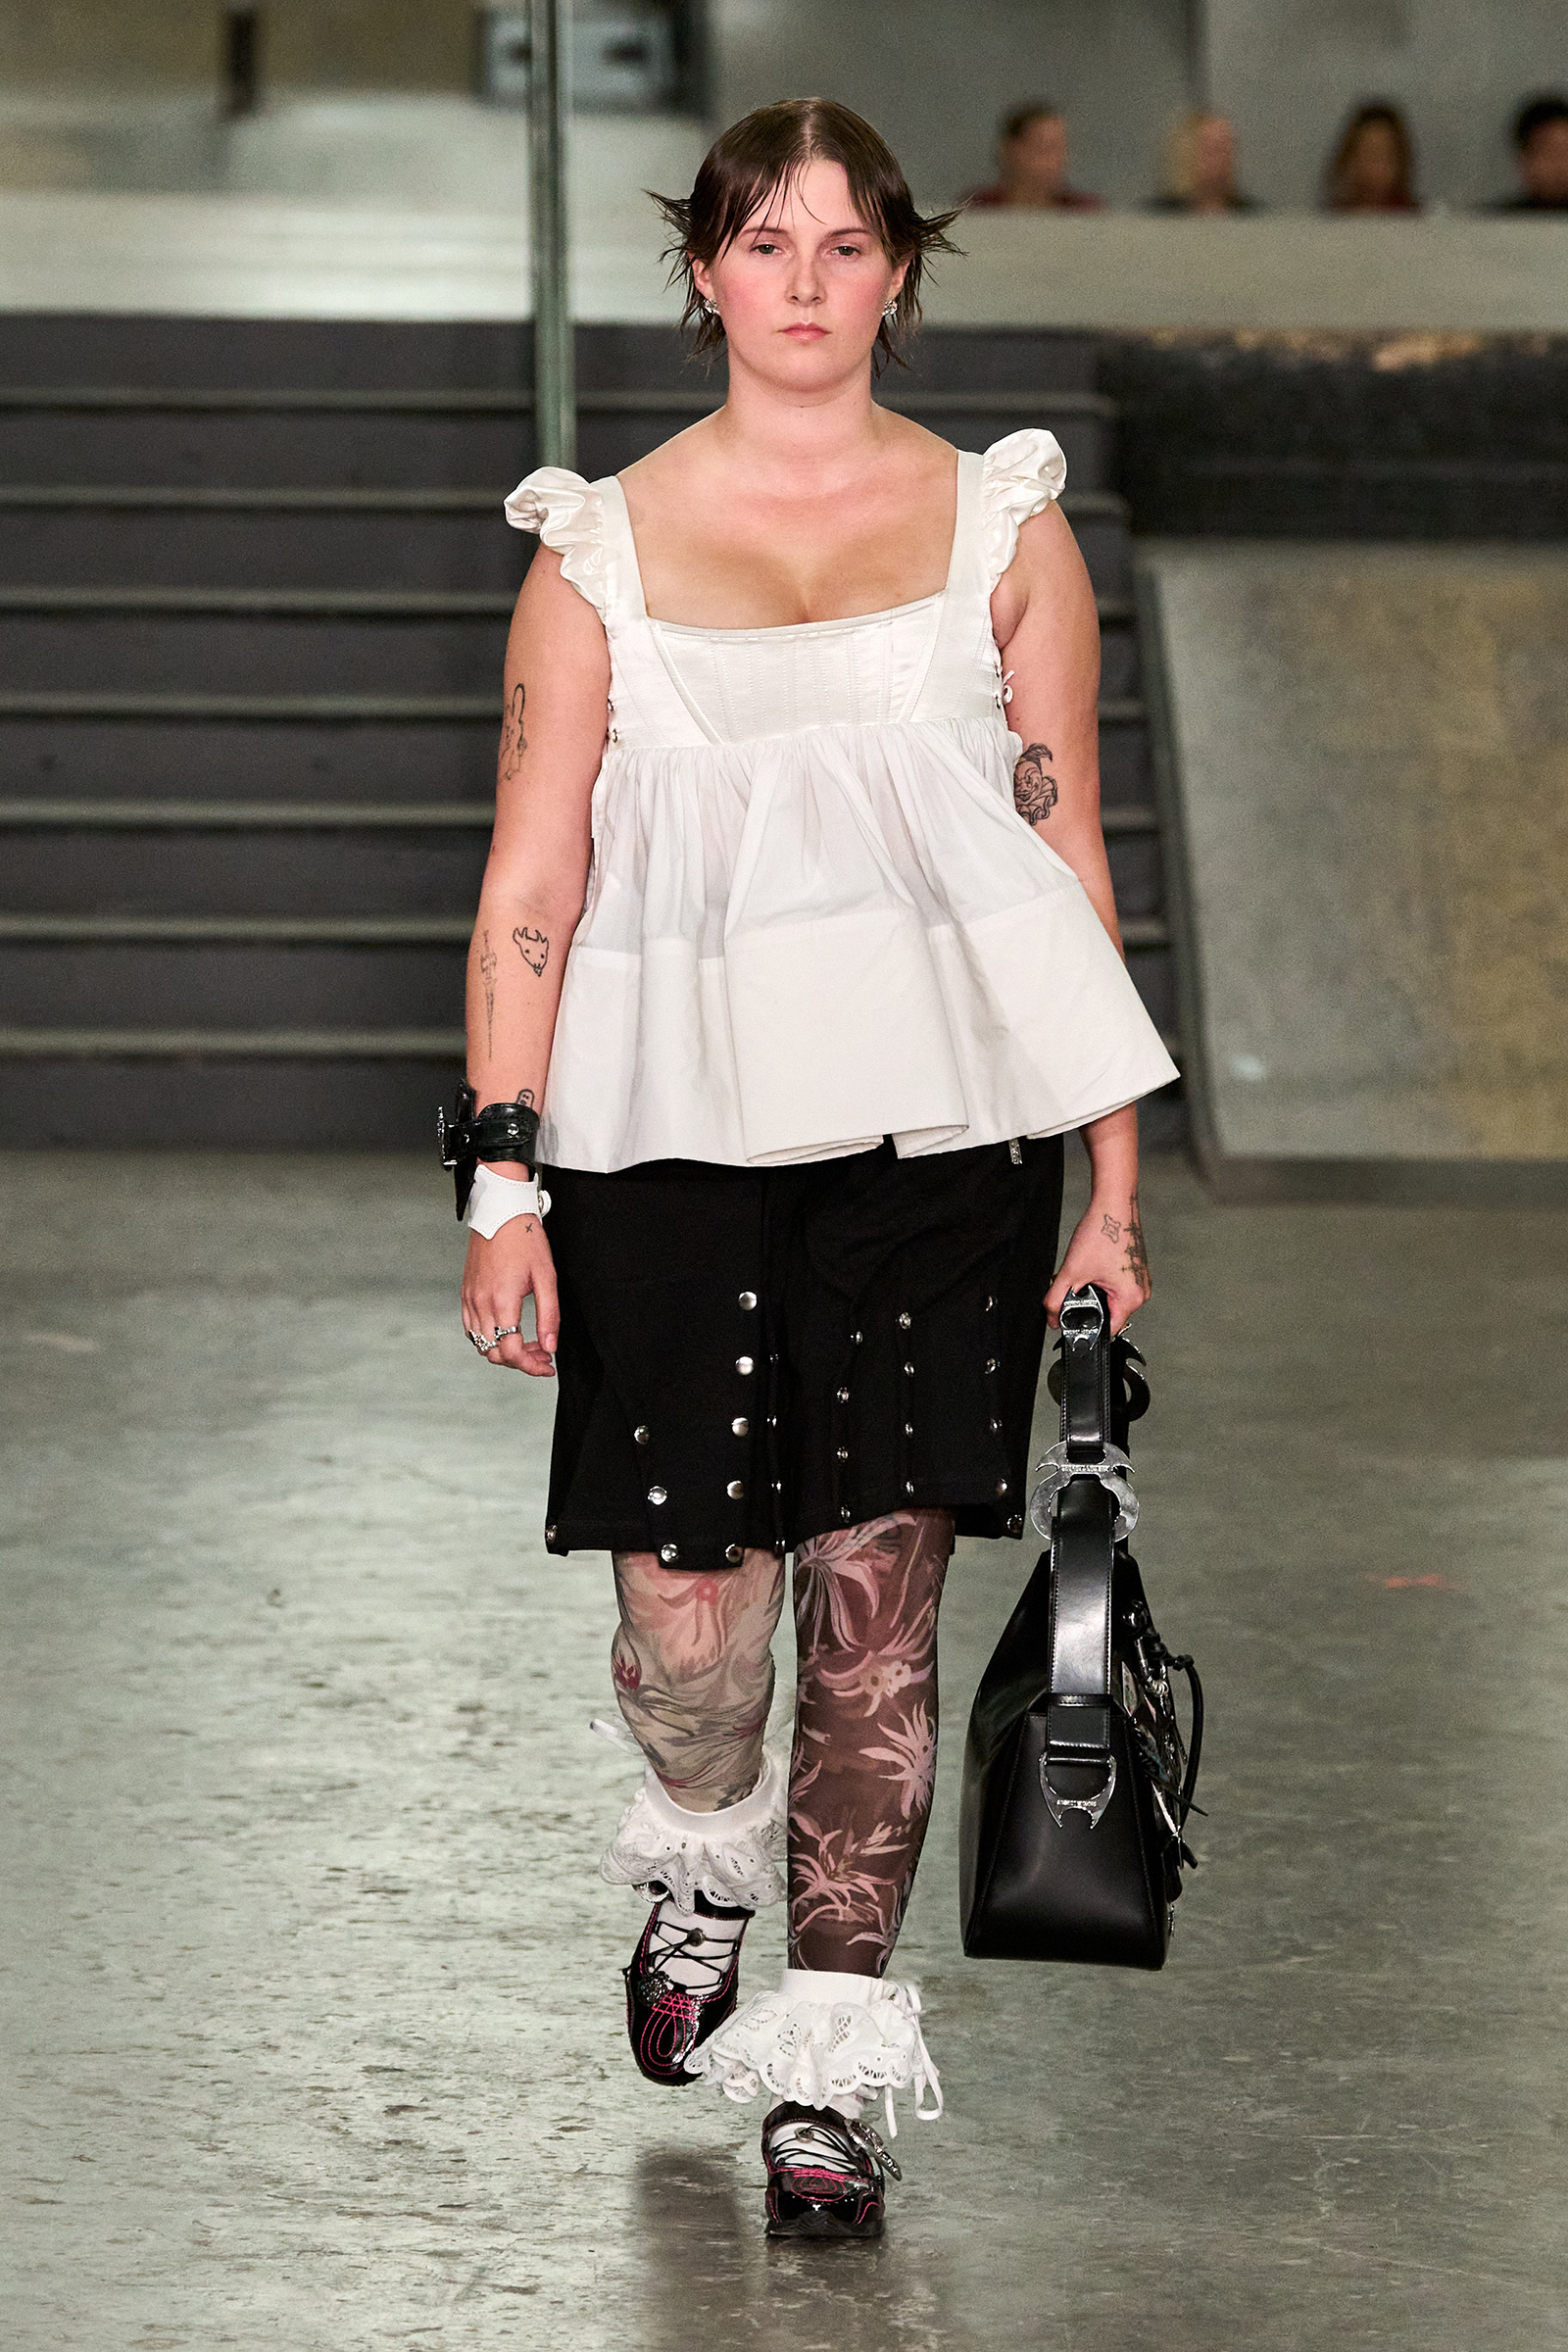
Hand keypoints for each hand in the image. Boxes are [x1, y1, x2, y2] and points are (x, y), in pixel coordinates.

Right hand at [460, 1216, 558, 1374]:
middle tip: (543, 1353)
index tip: (548, 1366)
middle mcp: (480, 1303)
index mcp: (502, 1301)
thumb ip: (549, 1316)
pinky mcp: (465, 1293)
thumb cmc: (526, 1240)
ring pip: (482, 1344)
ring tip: (528, 1341)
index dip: (532, 1366)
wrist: (501, 1213)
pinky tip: (508, 1329)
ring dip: (505, 1350)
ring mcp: (469, 1299)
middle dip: (521, 1361)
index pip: (512, 1352)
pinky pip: (471, 1328)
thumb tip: (550, 1346)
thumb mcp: (546, 1277)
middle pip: (495, 1353)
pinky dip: (489, 1337)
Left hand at [1044, 1191, 1149, 1335]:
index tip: (1073, 1318)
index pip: (1107, 1329)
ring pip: (1111, 1299)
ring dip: (1094, 1291)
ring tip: (1086, 1271)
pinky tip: (1094, 1266)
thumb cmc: (1103, 1231)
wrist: (1113, 1204)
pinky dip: (1102, 1281)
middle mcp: (1141, 1292)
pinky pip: (1117, 1286)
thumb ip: (1055, 1300)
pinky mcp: (1135, 1271)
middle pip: (1108, 1314)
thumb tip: (1051, 1318)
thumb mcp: (1071, 1272)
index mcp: (1131, 1298)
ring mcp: (1140, 1281)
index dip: (1086, 1326)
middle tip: (1077, 1284)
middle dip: (1087, 1304)